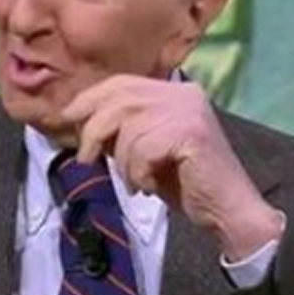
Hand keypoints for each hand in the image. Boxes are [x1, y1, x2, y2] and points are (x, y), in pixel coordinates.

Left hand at [59, 75, 282, 260]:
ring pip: (129, 127)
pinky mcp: (192, 133)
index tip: (67, 117)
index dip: (89, 99)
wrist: (226, 211)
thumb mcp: (142, 148)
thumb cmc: (182, 182)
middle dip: (94, 129)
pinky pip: (144, 149)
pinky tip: (148, 187)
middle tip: (86, 158)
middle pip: (120, 99)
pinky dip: (138, 173)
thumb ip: (119, 129)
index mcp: (173, 91)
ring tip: (134, 182)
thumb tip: (76, 119)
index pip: (121, 83)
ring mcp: (190, 111)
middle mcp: (184, 94)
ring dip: (123, 162)